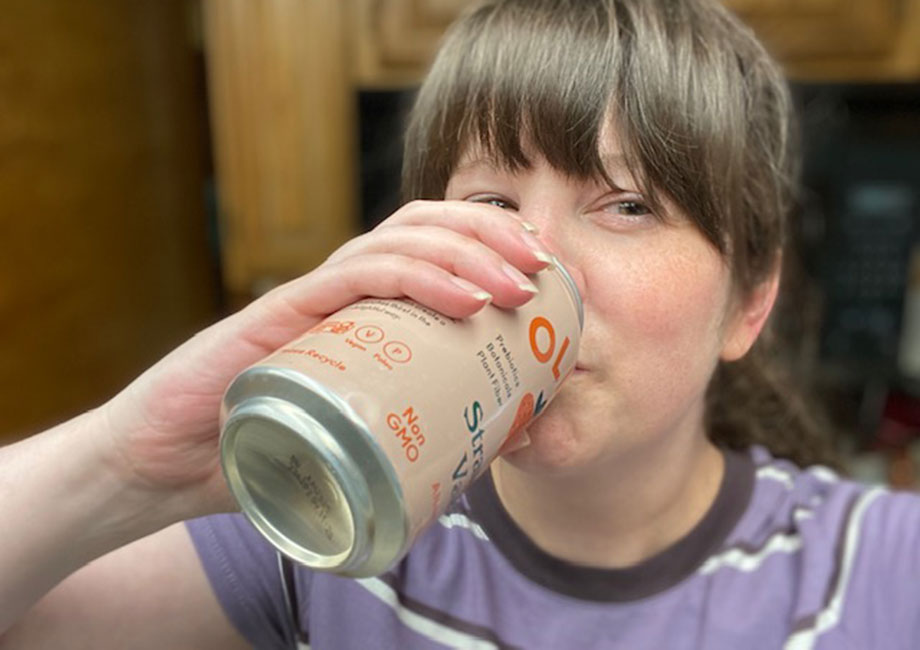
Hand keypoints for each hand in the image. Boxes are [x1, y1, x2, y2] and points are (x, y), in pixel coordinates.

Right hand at [99, 200, 551, 518]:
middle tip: (545, 270)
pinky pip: (358, 279)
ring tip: (519, 284)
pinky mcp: (282, 318)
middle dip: (493, 236)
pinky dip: (418, 278)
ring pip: (399, 241)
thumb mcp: (358, 436)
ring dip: (468, 252)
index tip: (544, 274)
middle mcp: (339, 289)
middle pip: (425, 228)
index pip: (431, 244)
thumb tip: (494, 448)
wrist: (167, 465)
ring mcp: (311, 297)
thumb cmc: (264, 448)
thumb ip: (416, 434)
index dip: (490, 244)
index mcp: (360, 306)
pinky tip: (466, 299)